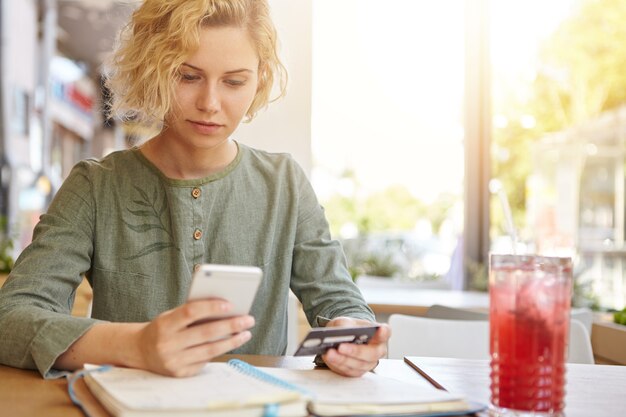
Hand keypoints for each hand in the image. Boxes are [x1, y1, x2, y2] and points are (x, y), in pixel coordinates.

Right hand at [134, 300, 254, 376]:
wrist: (141, 352)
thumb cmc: (163, 328)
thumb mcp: (171, 316)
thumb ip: (192, 312)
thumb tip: (225, 308)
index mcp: (164, 325)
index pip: (190, 312)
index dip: (211, 307)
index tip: (230, 304)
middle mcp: (167, 344)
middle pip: (205, 333)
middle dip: (231, 325)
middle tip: (248, 319)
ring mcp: (173, 361)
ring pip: (210, 350)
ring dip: (231, 341)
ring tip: (245, 333)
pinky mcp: (180, 373)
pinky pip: (205, 361)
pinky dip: (219, 350)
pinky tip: (230, 343)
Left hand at [321, 317, 390, 376]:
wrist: (341, 338)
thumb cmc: (347, 328)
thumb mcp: (344, 321)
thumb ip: (344, 325)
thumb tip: (341, 333)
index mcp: (379, 334)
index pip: (386, 333)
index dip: (384, 332)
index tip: (381, 329)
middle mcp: (377, 350)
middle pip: (372, 353)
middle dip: (356, 351)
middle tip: (341, 347)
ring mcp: (368, 363)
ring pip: (358, 365)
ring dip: (343, 359)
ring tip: (330, 353)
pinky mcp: (357, 371)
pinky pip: (348, 371)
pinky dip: (337, 364)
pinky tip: (329, 357)